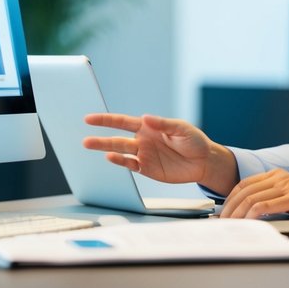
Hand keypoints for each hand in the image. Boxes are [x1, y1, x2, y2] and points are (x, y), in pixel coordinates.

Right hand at [82, 113, 238, 193]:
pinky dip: (121, 162)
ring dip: (106, 149)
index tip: (90, 118)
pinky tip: (112, 158)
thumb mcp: (181, 129)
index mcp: (148, 127)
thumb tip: (146, 118)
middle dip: (100, 138)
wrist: (204, 162)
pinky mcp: (147, 169)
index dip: (106, 120)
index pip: (123, 122)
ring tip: (89, 146)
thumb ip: (163, 124)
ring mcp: (143, 155)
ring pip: (120, 151)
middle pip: (117, 138)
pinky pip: (131, 165)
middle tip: (85, 140)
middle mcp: (142, 140)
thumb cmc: (193, 141)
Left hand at [220, 169, 288, 219]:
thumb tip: (252, 210)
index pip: (244, 184)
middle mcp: (277, 178)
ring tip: (232, 223)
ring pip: (253, 198)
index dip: (230, 197)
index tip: (223, 211)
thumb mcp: (288, 191)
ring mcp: (284, 187)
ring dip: (239, 212)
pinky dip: (254, 213)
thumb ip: (272, 195)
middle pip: (245, 191)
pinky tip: (249, 221)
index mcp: (274, 175)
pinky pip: (267, 205)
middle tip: (222, 220)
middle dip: (230, 207)